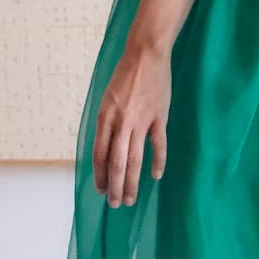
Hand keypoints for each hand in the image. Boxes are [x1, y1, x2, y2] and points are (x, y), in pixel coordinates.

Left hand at [92, 34, 170, 207]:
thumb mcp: (107, 98)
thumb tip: (106, 149)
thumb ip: (107, 123)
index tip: (101, 190)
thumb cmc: (125, 76)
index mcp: (105, 117)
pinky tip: (155, 176)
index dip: (100, 175)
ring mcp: (140, 120)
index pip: (100, 155)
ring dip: (132, 182)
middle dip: (115, 186)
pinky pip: (157, 144)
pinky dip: (157, 161)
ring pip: (135, 159)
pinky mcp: (158, 117)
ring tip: (131, 199)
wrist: (146, 55)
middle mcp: (120, 122)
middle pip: (117, 162)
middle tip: (116, 204)